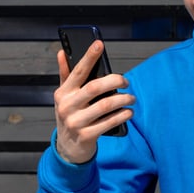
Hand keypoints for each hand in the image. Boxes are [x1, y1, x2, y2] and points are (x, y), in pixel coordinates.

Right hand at [53, 40, 134, 163]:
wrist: (68, 148)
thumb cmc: (70, 116)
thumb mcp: (65, 97)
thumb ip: (65, 75)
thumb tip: (62, 52)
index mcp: (63, 93)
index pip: (77, 71)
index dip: (89, 57)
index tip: (99, 43)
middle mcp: (67, 106)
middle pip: (95, 87)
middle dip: (115, 81)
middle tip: (126, 81)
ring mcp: (76, 122)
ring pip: (105, 105)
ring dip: (123, 99)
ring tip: (131, 98)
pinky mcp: (86, 136)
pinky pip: (109, 122)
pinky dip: (122, 115)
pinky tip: (129, 112)